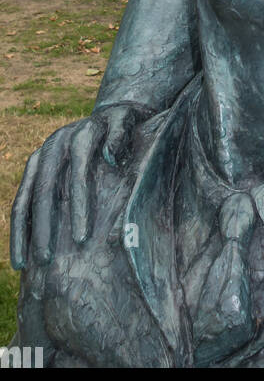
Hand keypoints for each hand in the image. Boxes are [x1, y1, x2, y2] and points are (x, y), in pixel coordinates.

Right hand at [10, 102, 147, 268]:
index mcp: (81, 135)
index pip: (78, 173)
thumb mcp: (129, 121)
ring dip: (23, 232)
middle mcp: (55, 144)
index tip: (82, 238)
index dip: (78, 204)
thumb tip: (110, 156)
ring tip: (22, 266)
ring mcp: (41, 156)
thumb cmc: (125, 125)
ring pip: (26, 197)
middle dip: (43, 227)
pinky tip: (19, 254)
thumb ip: (122, 134)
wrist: (109, 115)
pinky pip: (22, 200)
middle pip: (45, 189)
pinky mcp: (34, 167)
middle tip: (46, 261)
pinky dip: (18, 227)